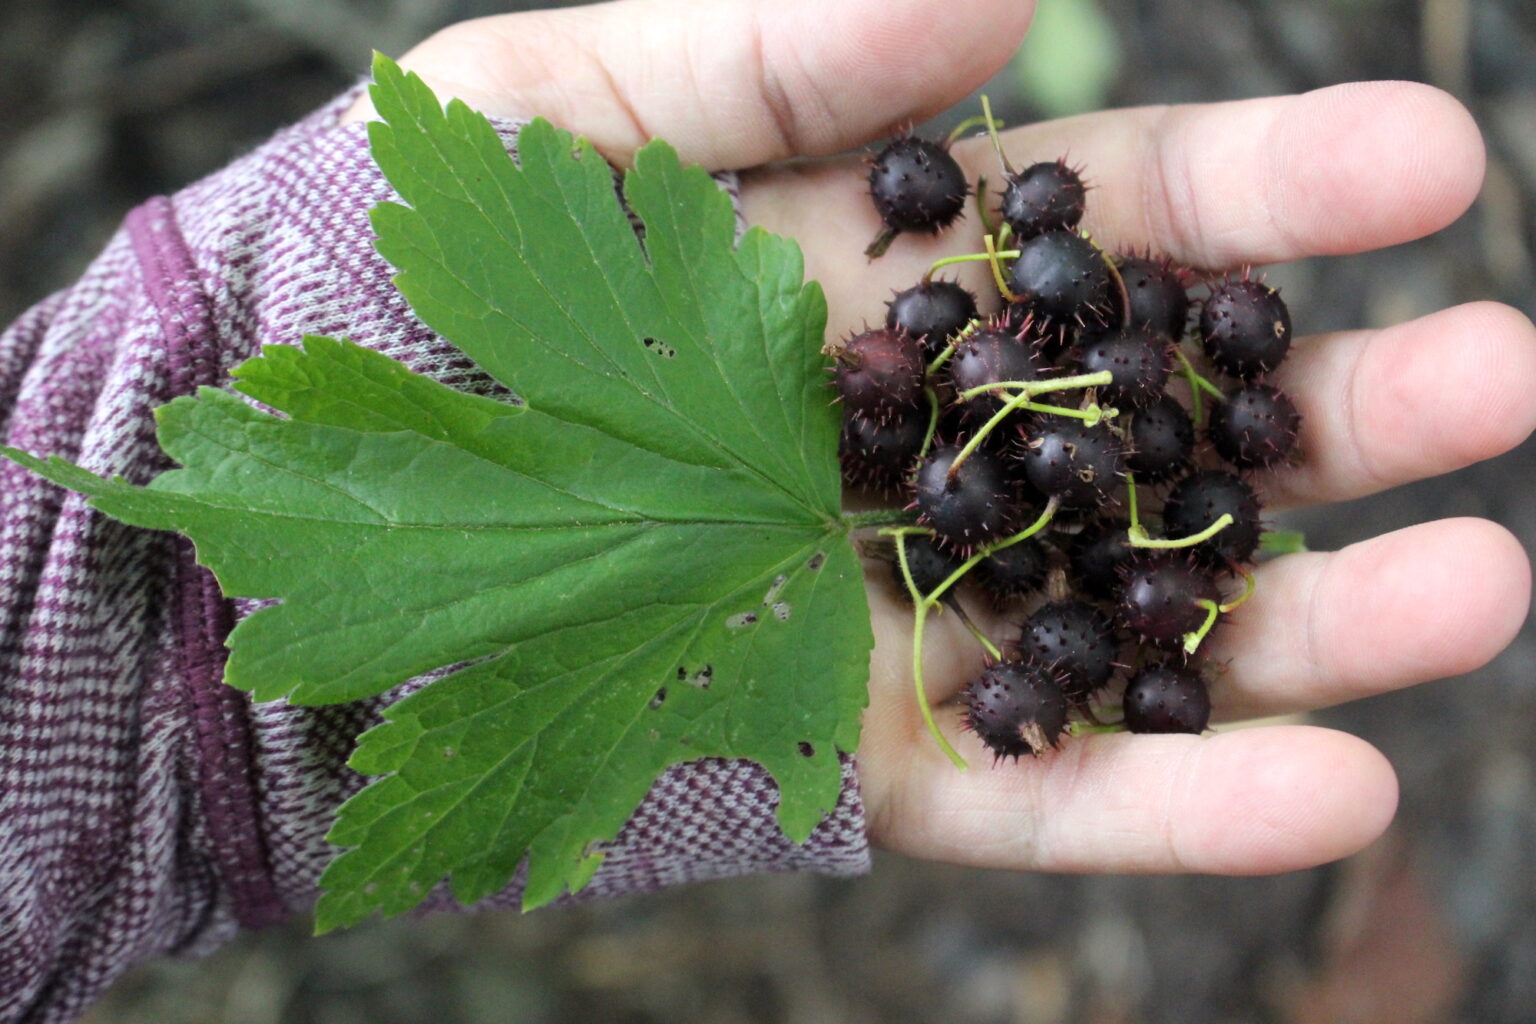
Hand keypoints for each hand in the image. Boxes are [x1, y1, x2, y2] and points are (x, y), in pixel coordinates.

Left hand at [352, 0, 1534, 875]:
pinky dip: (1183, 799)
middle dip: (1341, 407)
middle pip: (1167, 436)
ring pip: (1145, 624)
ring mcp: (905, 614)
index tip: (1428, 154)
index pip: (1117, 233)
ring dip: (1321, 614)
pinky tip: (1341, 780)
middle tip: (1505, 366)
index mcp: (893, 286)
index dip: (1268, 196)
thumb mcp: (579, 108)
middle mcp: (930, 453)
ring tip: (1488, 574)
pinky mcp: (854, 761)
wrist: (278, 505)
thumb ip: (785, 46)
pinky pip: (1042, 790)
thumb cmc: (415, 275)